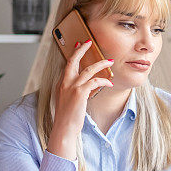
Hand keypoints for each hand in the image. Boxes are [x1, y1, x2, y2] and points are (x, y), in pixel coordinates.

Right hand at [47, 40, 113, 159]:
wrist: (64, 128)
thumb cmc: (67, 117)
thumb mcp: (69, 101)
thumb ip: (76, 90)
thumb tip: (89, 85)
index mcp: (61, 84)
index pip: (67, 64)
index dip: (74, 53)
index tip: (79, 45)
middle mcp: (65, 83)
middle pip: (73, 60)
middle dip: (82, 49)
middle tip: (89, 42)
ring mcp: (72, 87)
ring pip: (88, 69)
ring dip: (101, 64)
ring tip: (109, 62)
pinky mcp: (80, 93)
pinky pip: (95, 81)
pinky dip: (104, 80)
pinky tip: (110, 83)